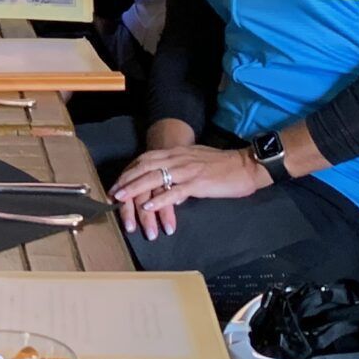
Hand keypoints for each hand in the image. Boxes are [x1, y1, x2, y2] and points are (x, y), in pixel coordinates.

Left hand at [109, 144, 262, 239]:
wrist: (246, 165)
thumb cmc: (223, 166)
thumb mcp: (196, 161)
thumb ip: (180, 168)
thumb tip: (168, 181)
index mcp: (177, 153)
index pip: (145, 159)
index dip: (129, 171)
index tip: (117, 183)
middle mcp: (178, 158)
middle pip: (144, 167)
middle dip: (126, 180)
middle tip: (112, 193)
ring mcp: (187, 170)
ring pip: (155, 177)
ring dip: (135, 188)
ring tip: (121, 199)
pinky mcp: (198, 183)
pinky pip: (174, 191)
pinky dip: (159, 199)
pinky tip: (148, 206)